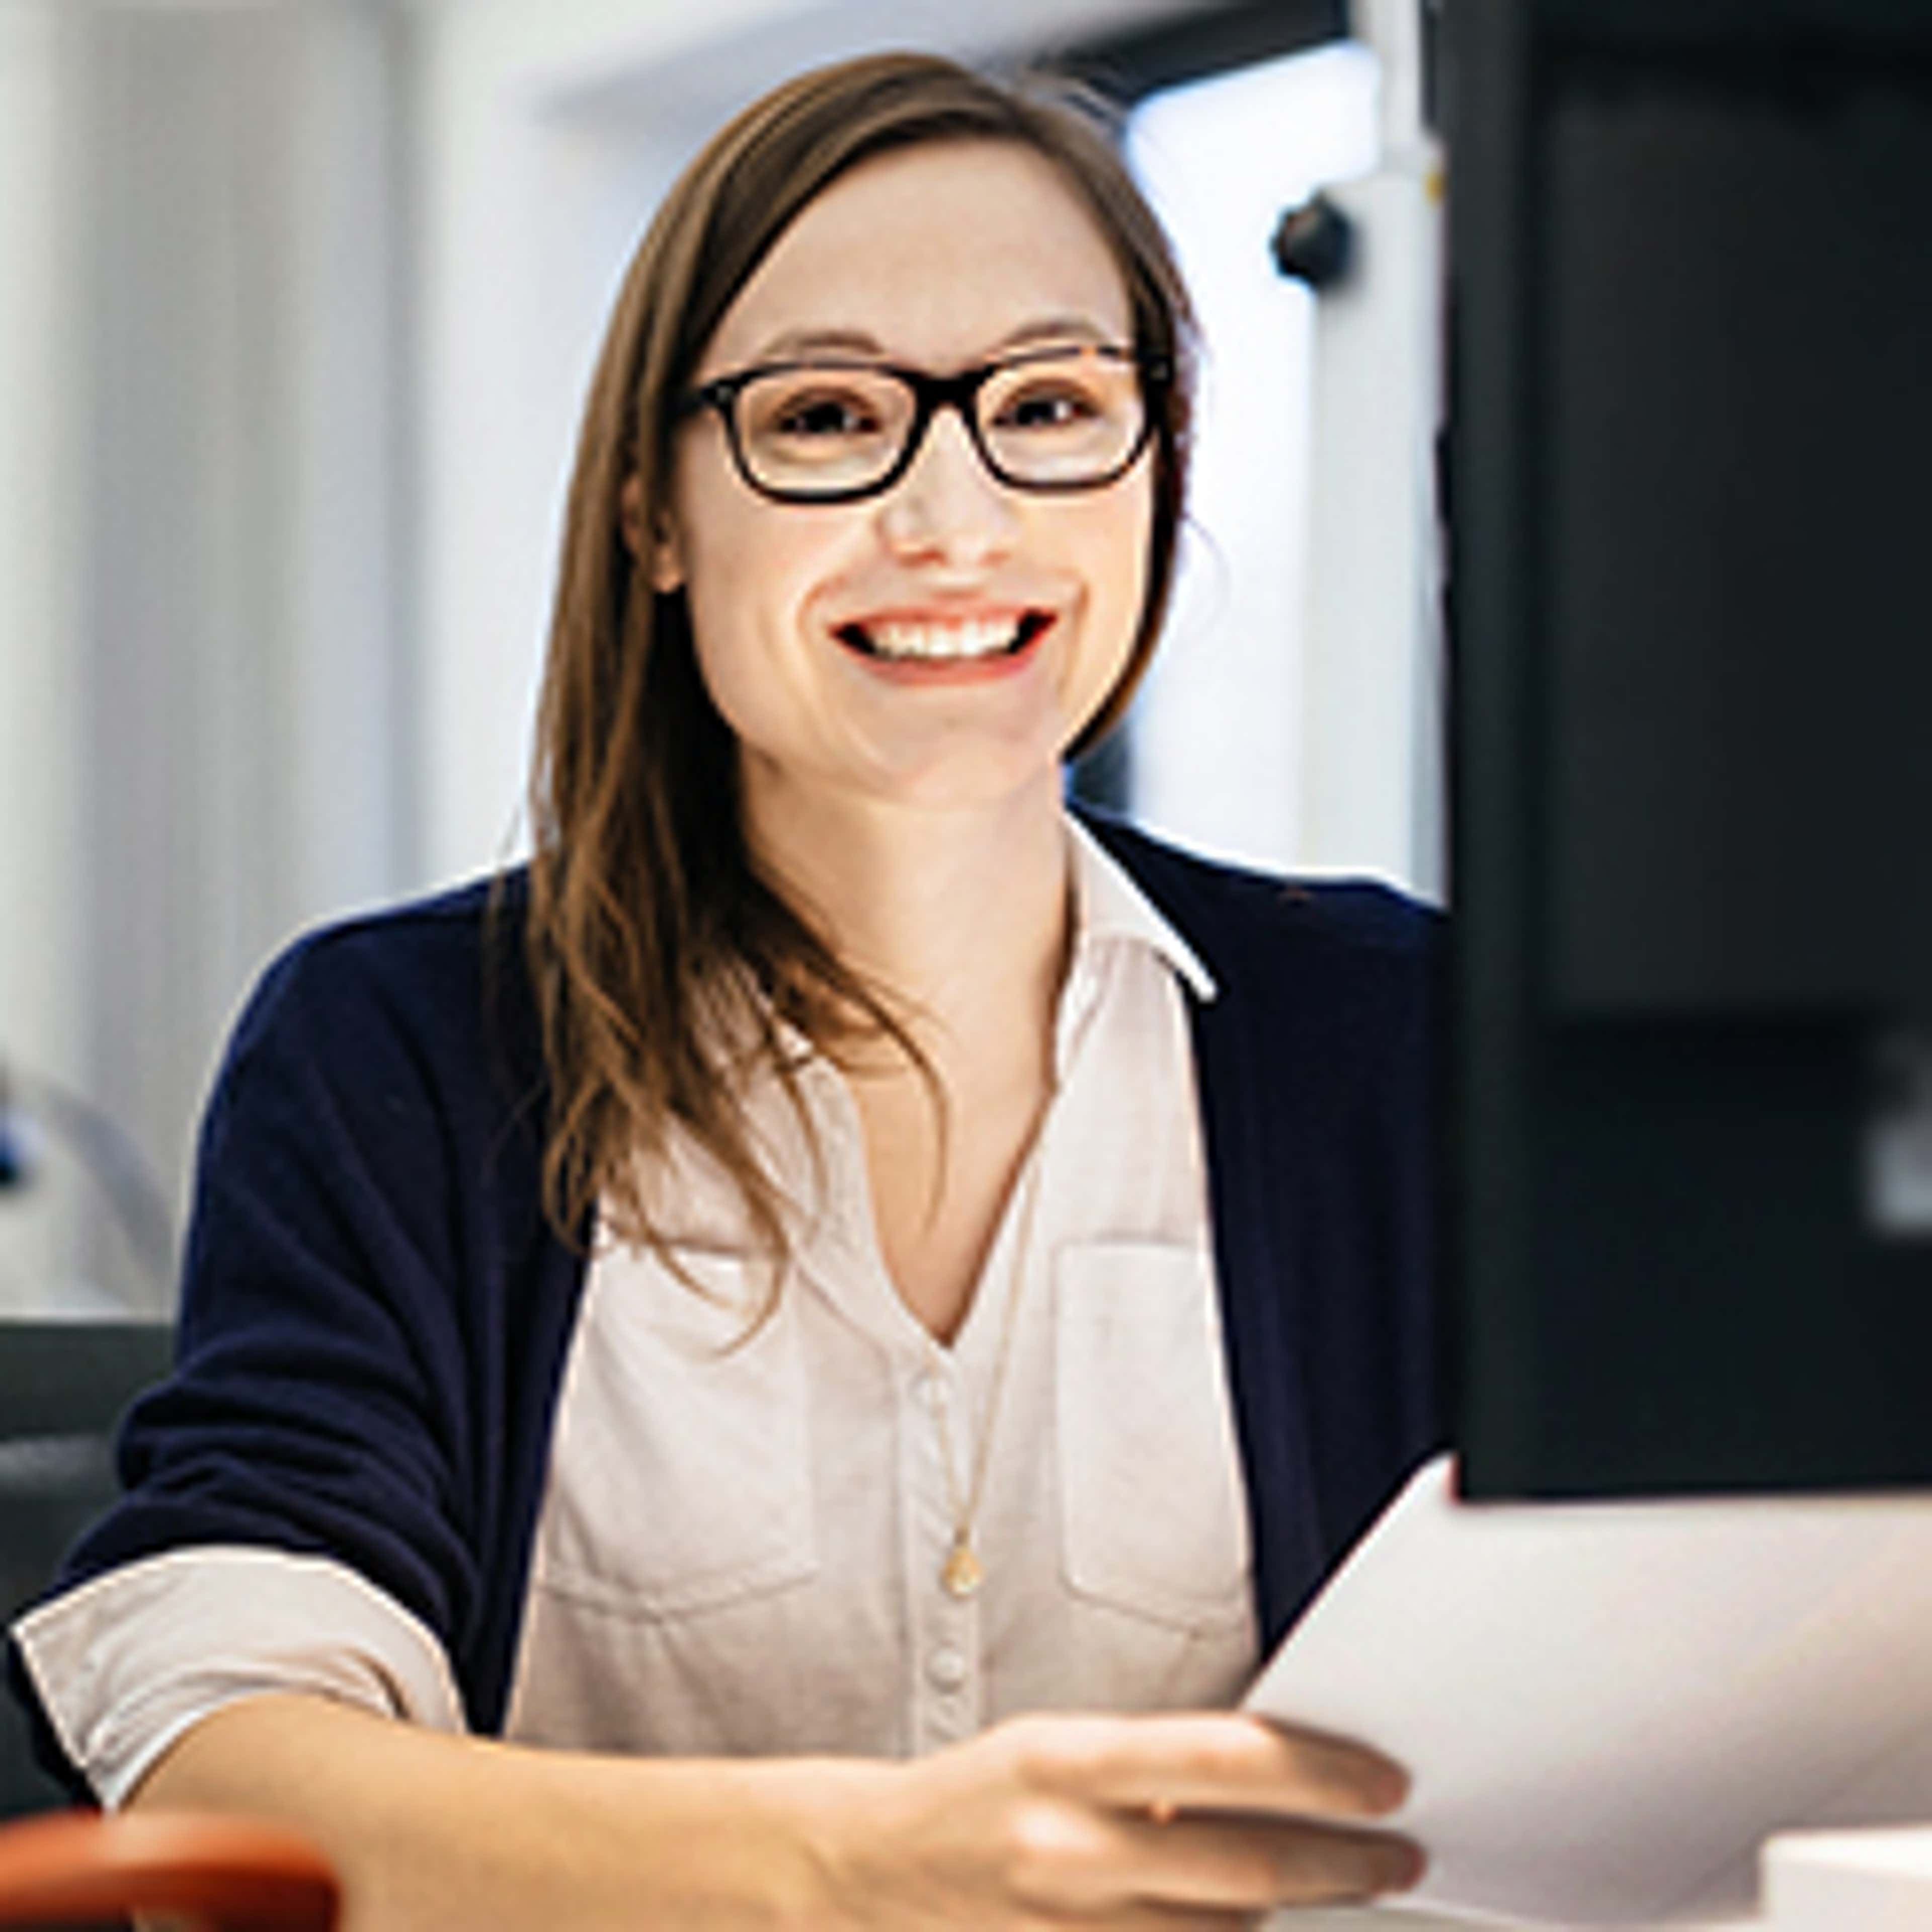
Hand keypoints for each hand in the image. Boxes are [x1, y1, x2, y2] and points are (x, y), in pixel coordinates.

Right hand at [807, 1710, 1423, 1928]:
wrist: (869, 1871)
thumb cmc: (979, 1798)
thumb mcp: (1057, 1750)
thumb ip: (1152, 1772)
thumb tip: (1271, 1785)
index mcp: (1066, 1761)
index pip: (1218, 1759)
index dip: (1314, 1774)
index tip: (1383, 1784)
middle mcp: (1068, 1847)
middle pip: (1243, 1867)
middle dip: (1339, 1864)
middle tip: (1397, 1856)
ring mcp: (1066, 1928)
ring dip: (1283, 1915)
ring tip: (1326, 1886)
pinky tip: (1242, 1930)